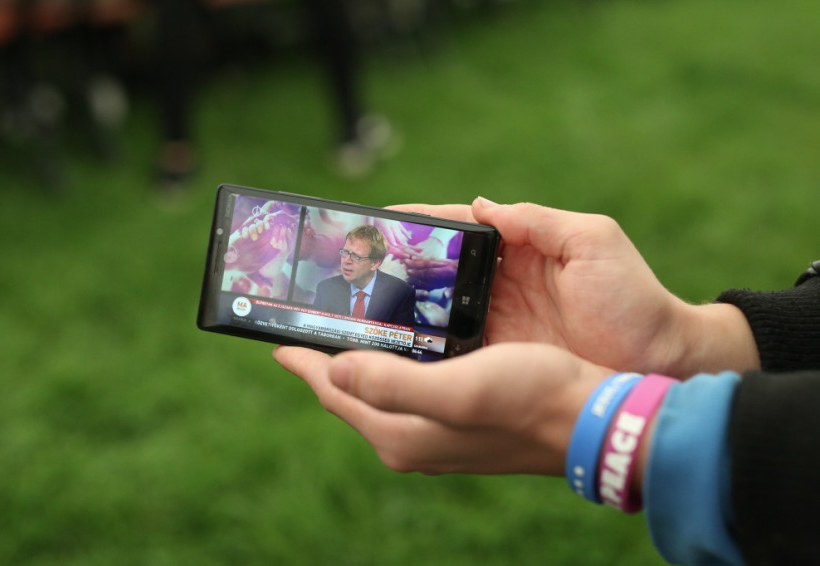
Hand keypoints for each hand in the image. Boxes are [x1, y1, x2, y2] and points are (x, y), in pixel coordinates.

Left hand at [273, 343, 610, 474]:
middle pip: (350, 394)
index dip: (302, 361)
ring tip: (347, 327)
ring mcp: (434, 433)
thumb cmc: (528, 399)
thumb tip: (331, 370)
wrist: (589, 419)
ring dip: (358, 359)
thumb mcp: (456, 390)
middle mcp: (410, 438)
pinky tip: (401, 343)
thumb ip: (390, 384)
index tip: (276, 334)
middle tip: (310, 323)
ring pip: (377, 391)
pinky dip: (391, 364)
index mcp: (400, 431)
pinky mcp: (456, 421)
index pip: (332, 392)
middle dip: (325, 360)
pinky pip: (405, 390)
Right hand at [390, 198, 759, 377]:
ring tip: (359, 305)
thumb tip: (479, 206)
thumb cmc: (634, 300)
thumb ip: (537, 220)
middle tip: (353, 265)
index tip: (375, 219)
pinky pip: (451, 350)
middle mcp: (500, 285)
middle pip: (436, 269)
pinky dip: (422, 346)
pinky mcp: (498, 362)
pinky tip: (391, 348)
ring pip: (436, 310)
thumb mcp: (593, 242)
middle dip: (396, 264)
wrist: (659, 366)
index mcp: (520, 250)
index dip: (417, 223)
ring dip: (401, 306)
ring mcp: (496, 324)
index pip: (457, 229)